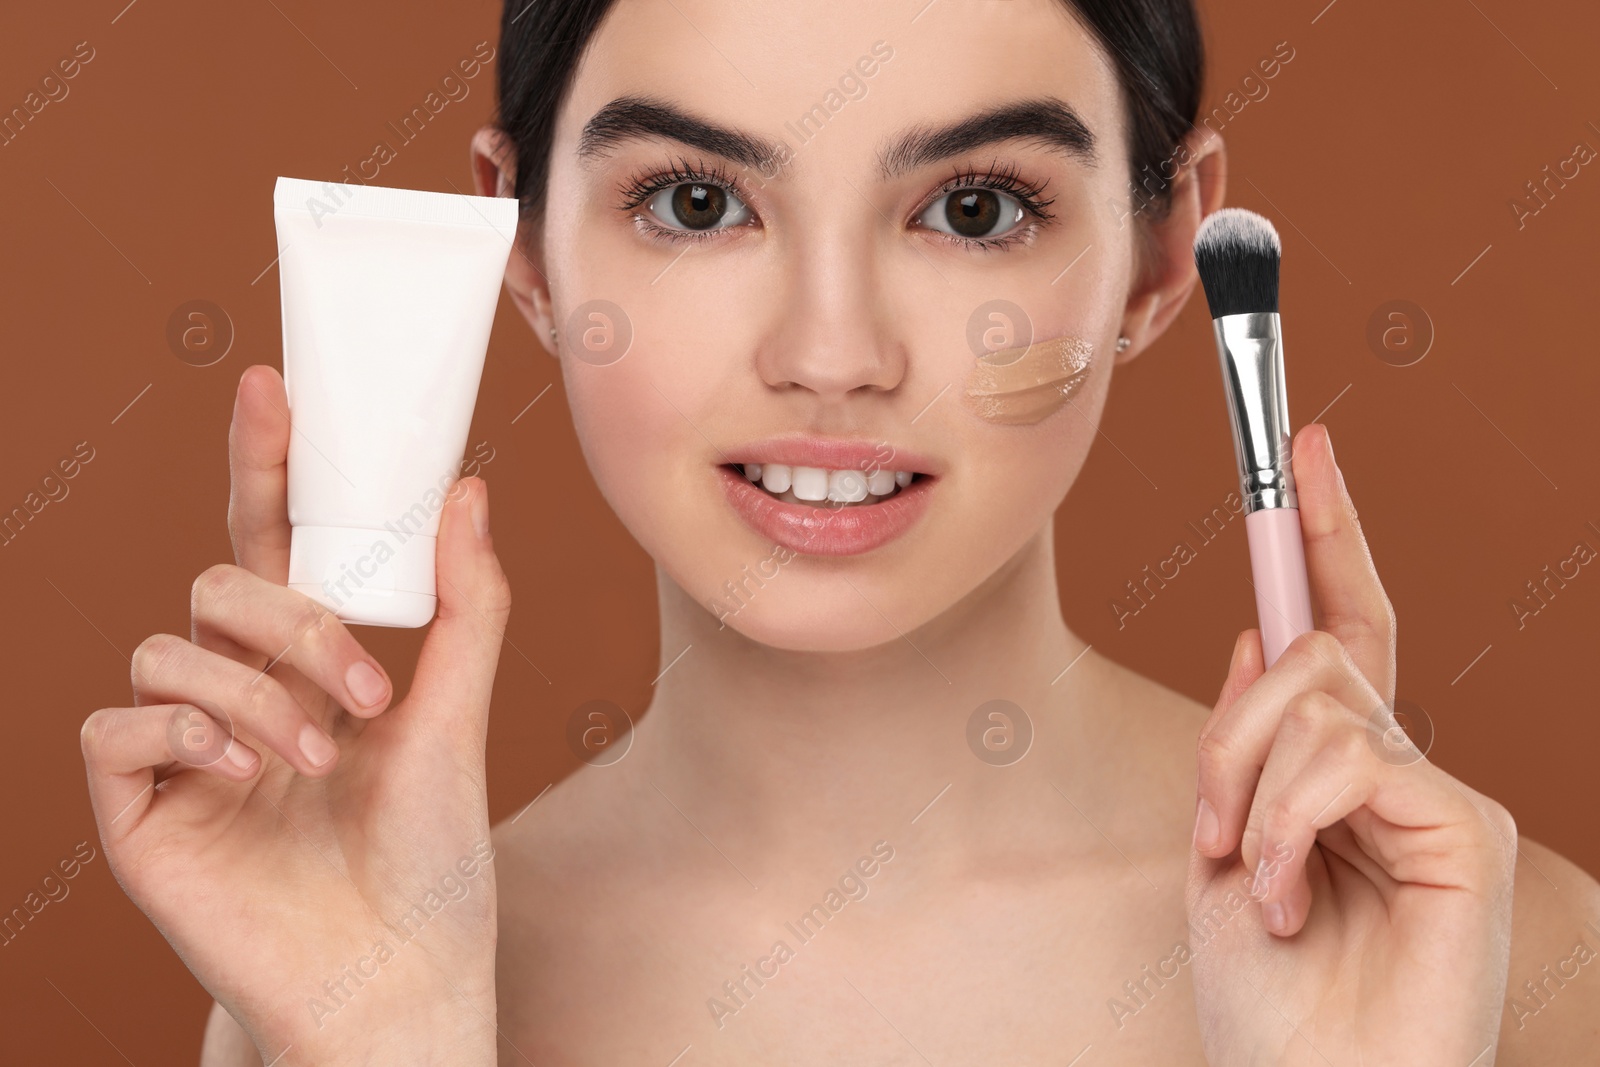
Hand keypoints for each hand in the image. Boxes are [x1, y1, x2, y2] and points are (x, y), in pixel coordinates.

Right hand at [79, 365, 510, 1064]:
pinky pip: (113, 725)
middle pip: (218, 585)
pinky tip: (241, 768)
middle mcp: (240, 693)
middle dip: (289, 618)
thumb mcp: (459, 716)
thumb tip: (470, 489)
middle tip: (363, 686)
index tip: (269, 387)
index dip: (266, 465)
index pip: (274, 543)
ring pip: (166, 647)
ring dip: (255, 690)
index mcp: (309, 665)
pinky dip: (180, 728)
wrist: (396, 976)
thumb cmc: (431, 856)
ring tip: (321, 758)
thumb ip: (466, 606)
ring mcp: (184, 750)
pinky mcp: (138, 810)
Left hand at [1186, 422, 1516, 1064]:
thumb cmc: (1269, 999)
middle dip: (1230, 728)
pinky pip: (1353, 758)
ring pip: (1319, 699)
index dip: (1324, 536)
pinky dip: (1290, 823)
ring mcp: (1441, 796)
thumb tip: (1260, 632)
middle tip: (1210, 830)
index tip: (1307, 452)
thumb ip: (1247, 743)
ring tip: (1253, 878)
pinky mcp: (1468, 828)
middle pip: (1312, 655)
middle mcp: (1399, 770)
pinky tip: (1292, 897)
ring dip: (1248, 785)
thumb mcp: (1225, 851)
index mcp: (1337, 772)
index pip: (1341, 630)